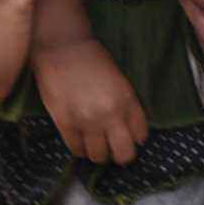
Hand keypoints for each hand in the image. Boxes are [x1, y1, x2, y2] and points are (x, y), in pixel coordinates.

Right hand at [33, 38, 148, 165]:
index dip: (135, 138)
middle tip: (115, 150)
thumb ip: (125, 104)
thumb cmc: (92, 58)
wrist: (63, 47)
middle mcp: (110, 114)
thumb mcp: (119, 80)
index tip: (129, 137)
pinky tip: (80, 140)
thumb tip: (126, 128)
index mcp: (127, 100)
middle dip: (121, 155)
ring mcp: (87, 121)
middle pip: (124, 154)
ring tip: (95, 145)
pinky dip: (80, 148)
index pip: (140, 135)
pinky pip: (77, 149)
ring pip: (99, 156)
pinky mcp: (66, 123)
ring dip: (99, 153)